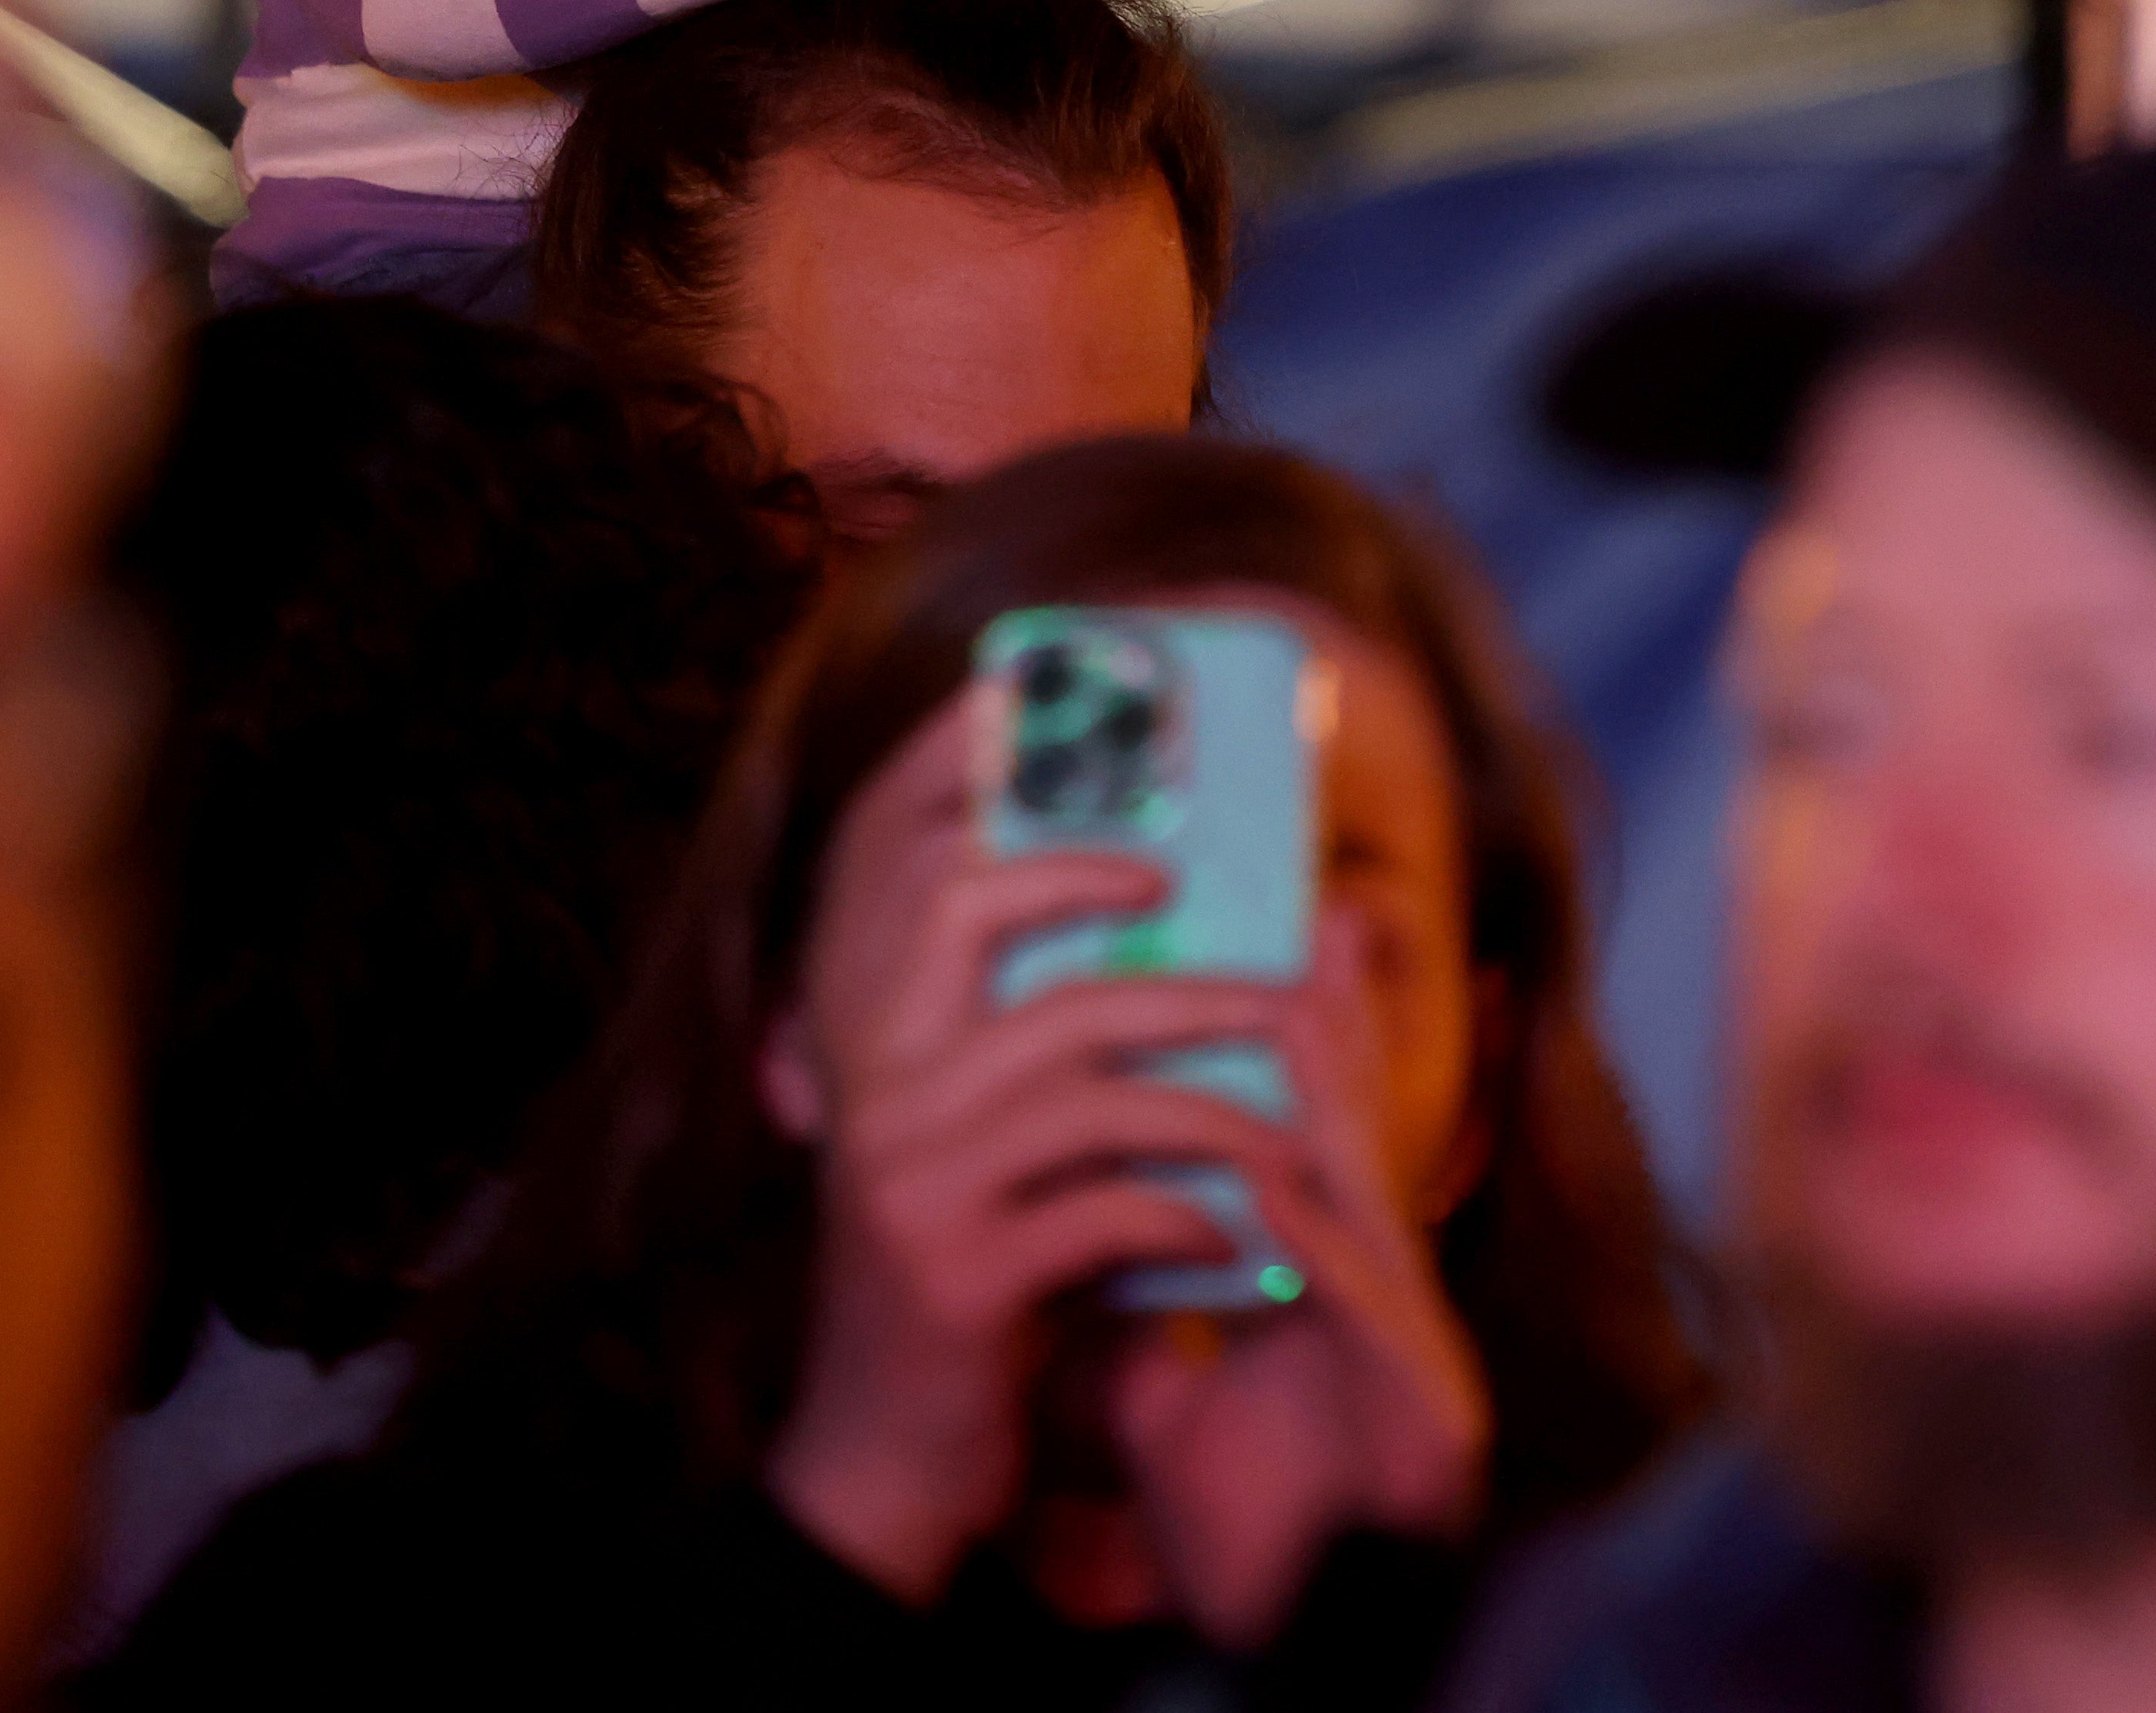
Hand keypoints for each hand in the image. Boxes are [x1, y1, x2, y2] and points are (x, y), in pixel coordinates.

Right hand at [767, 692, 1324, 1602]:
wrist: (895, 1450)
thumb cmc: (973, 1262)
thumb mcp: (981, 1129)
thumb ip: (1030, 1024)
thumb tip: (1167, 887)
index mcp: (860, 1028)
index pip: (889, 847)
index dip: (958, 760)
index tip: (1046, 704)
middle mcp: (867, 1078)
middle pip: (979, 906)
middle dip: (1115, 881)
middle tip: (1223, 902)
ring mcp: (905, 1170)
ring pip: (1084, 1064)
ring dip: (1215, 1085)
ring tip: (1295, 1110)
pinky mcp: (955, 1266)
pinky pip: (1106, 1200)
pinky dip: (1192, 1214)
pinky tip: (1231, 1240)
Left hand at [1085, 949, 1491, 1649]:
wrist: (1296, 1637)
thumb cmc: (1254, 1521)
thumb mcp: (1170, 1395)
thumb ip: (1136, 1314)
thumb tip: (1076, 1244)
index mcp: (1320, 1285)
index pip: (1303, 1136)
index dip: (1296, 1035)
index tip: (1268, 932)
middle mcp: (1376, 1298)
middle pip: (1356, 1137)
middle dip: (1338, 1022)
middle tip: (1322, 912)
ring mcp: (1409, 1350)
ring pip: (1372, 1201)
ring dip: (1335, 1103)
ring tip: (1297, 1004)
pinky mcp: (1427, 1414)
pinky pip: (1363, 1315)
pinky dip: (1321, 1246)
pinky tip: (1279, 1188)